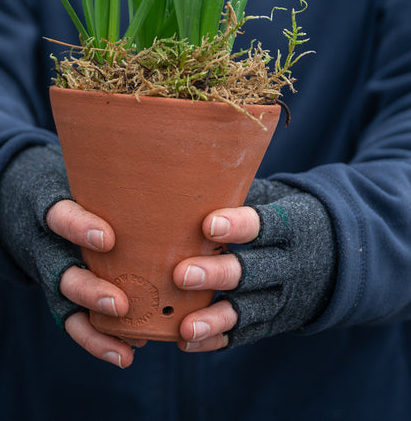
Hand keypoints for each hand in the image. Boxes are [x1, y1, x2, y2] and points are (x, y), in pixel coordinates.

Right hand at [0, 145, 143, 368]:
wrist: (8, 195)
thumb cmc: (61, 179)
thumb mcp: (72, 167)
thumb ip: (108, 170)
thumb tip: (178, 162)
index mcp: (48, 205)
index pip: (60, 214)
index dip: (80, 227)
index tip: (107, 238)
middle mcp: (44, 243)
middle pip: (61, 271)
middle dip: (89, 290)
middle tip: (122, 302)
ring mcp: (48, 270)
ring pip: (65, 305)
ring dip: (95, 326)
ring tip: (127, 347)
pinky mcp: (55, 290)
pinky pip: (71, 320)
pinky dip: (95, 339)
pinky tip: (125, 355)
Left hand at [173, 181, 336, 351]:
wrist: (340, 256)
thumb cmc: (284, 216)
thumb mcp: (275, 197)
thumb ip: (239, 192)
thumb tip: (192, 183)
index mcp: (292, 226)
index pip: (267, 225)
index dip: (239, 226)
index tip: (208, 225)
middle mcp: (290, 265)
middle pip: (255, 271)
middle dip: (219, 274)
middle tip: (182, 274)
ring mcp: (284, 297)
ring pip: (250, 310)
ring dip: (216, 319)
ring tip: (185, 326)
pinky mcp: (276, 320)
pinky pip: (246, 333)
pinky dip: (218, 339)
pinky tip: (187, 341)